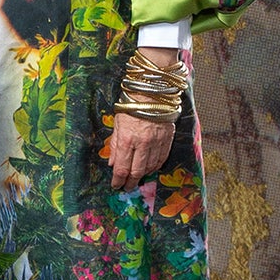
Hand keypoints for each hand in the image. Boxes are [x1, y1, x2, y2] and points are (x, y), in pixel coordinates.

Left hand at [107, 50, 182, 190]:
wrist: (152, 91)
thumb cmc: (130, 105)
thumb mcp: (117, 124)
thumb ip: (114, 145)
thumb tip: (112, 163)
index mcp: (127, 140)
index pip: (122, 168)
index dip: (118, 180)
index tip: (116, 186)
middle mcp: (143, 144)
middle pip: (137, 171)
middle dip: (130, 182)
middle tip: (127, 187)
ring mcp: (157, 142)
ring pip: (150, 167)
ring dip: (143, 175)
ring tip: (137, 179)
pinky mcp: (168, 139)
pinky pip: (162, 159)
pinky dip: (155, 167)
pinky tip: (150, 169)